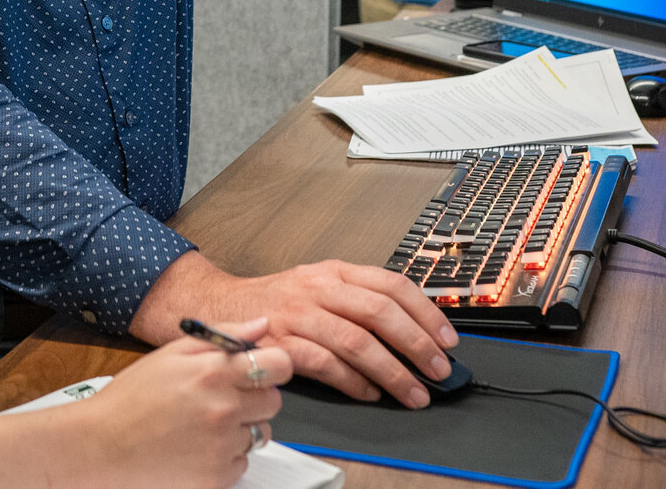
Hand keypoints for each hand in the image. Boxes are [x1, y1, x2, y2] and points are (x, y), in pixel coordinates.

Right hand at [76, 320, 291, 488]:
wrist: (102, 445)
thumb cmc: (131, 399)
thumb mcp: (172, 352)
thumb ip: (223, 335)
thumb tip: (260, 325)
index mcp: (214, 372)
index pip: (278, 365)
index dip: (272, 365)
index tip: (261, 369)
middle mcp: (224, 409)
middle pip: (273, 401)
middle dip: (254, 397)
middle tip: (223, 398)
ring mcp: (222, 446)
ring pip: (260, 433)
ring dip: (240, 428)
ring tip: (204, 424)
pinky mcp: (218, 476)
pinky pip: (242, 462)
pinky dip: (226, 455)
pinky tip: (198, 445)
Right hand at [132, 251, 457, 406]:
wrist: (217, 307)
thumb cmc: (274, 302)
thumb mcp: (318, 285)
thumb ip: (358, 299)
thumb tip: (414, 327)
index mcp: (333, 270)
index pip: (391, 284)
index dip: (426, 313)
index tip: (447, 338)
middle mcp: (317, 287)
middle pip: (380, 312)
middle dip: (417, 344)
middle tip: (438, 369)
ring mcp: (297, 314)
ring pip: (357, 341)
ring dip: (392, 371)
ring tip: (413, 392)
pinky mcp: (279, 343)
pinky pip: (325, 364)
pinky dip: (353, 382)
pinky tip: (369, 394)